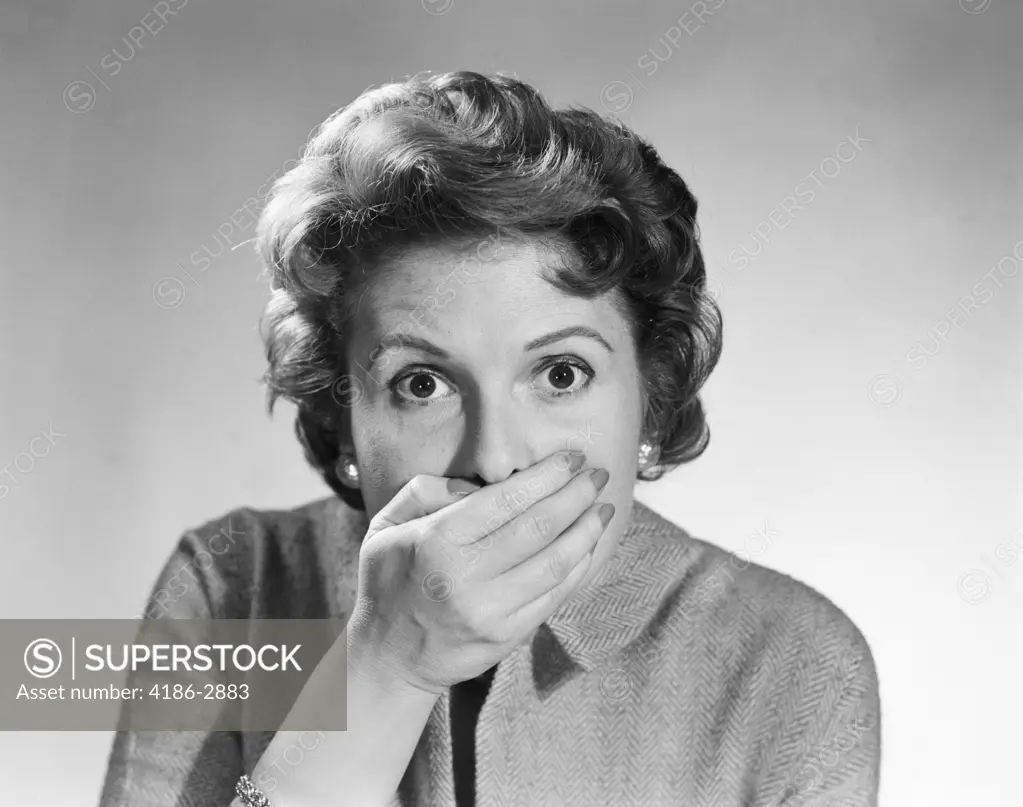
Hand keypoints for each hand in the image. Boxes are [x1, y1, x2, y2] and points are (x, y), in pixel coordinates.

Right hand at [347, 449, 613, 695]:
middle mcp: (466, 576)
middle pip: (539, 526)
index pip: (506, 499)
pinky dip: (580, 566)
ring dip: (587, 530)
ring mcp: (490, 610)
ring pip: (556, 562)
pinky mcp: (508, 636)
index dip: (547, 476)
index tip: (572, 458)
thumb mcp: (387, 525)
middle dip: (577, 495)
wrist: (389, 658)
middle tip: (598, 475)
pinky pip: (556, 594)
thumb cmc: (390, 582)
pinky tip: (589, 545)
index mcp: (436, 541)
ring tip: (603, 508)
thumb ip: (426, 491)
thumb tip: (479, 483)